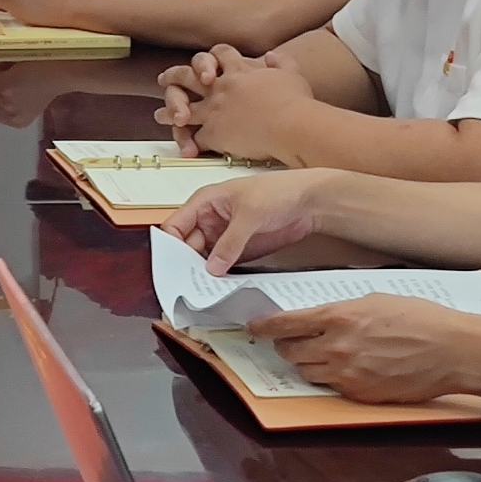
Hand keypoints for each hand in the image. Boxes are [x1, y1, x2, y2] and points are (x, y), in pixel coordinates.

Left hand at [157, 45, 316, 162]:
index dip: (211, 57)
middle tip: (164, 78)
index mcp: (239, 71)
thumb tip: (272, 55)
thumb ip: (281, 62)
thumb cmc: (296, 101)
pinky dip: (189, 142)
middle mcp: (221, 87)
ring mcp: (214, 110)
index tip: (204, 61)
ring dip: (170, 111)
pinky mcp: (214, 133)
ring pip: (183, 108)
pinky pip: (195, 137)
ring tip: (160, 116)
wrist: (291, 125)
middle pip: (188, 75)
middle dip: (175, 76)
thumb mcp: (291, 73)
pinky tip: (185, 147)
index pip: (219, 54)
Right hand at [172, 169, 336, 272]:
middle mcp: (210, 220)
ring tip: (204, 289)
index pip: (175, 226)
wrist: (310, 202)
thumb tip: (212, 267)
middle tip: (188, 284)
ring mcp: (224, 236)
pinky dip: (221, 276)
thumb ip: (229, 243)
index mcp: (205, 203)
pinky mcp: (238, 250)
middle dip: (186, 264)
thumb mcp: (250, 215)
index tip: (171, 267)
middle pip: (187, 246)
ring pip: (204, 259)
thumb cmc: (279, 191)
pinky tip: (220, 287)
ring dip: (204, 273)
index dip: (170, 246)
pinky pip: (223, 265)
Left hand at [260, 295, 480, 405]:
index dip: (265, 327)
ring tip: (323, 355)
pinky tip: (350, 368)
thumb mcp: (376, 300)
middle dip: (286, 347)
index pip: (286, 325)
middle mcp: (336, 347)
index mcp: (338, 317)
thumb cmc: (421, 320)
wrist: (453, 351)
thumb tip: (321, 318)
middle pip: (290, 353)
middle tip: (291, 342)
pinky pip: (332, 387)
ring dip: (307, 364)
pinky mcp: (359, 394)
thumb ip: (343, 311)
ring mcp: (347, 374)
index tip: (255, 328)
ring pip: (307, 373)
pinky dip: (333, 378)